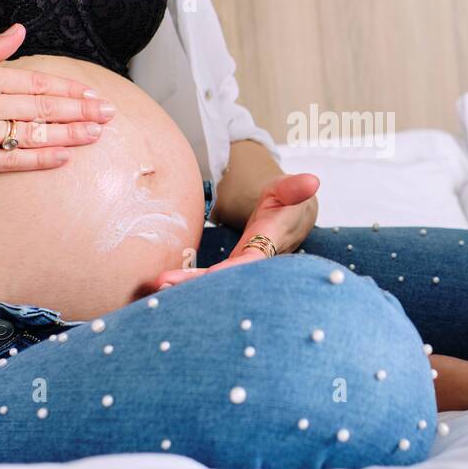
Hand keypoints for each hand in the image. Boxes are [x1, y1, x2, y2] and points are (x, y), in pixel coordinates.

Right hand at [0, 23, 116, 176]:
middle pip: (43, 111)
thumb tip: (19, 34)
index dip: (70, 91)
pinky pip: (7, 162)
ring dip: (69, 136)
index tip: (94, 95)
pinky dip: (37, 159)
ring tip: (96, 135)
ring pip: (31, 136)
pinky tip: (62, 156)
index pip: (37, 84)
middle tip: (110, 116)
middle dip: (81, 113)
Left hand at [143, 172, 320, 291]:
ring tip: (155, 288)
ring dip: (187, 287)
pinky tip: (164, 286)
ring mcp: (242, 268)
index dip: (223, 272)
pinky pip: (211, 279)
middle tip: (162, 285)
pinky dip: (190, 282)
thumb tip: (312, 181)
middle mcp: (254, 262)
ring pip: (216, 283)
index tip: (200, 276)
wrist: (291, 216)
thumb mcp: (289, 190)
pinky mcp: (233, 268)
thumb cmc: (288, 202)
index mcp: (268, 245)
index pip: (246, 262)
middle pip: (225, 281)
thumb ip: (295, 187)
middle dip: (195, 285)